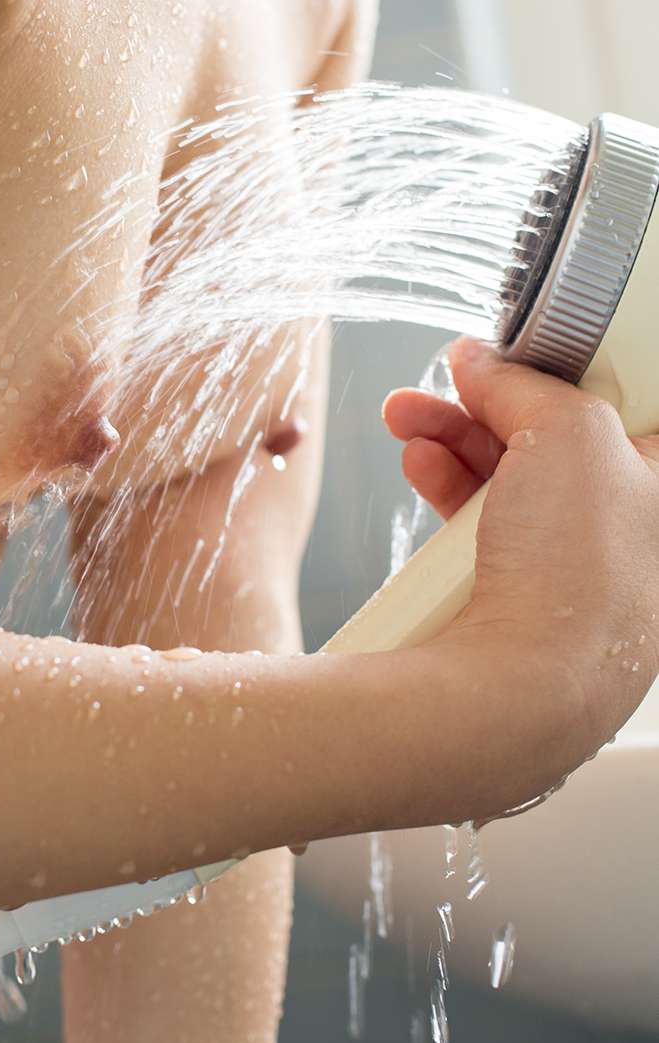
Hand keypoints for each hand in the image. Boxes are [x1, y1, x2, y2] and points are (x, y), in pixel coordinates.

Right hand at [383, 336, 658, 817]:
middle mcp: (631, 535)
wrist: (517, 689)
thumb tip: (483, 365)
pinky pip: (480, 526)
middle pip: (558, 440)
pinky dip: (445, 489)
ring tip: (410, 419)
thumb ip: (525, 383)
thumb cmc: (580, 578)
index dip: (575, 375)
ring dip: (453, 437)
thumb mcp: (569, 431)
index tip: (529, 353)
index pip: (627, 414)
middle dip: (493, 401)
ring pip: (511, 480)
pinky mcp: (517, 598)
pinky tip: (420, 466)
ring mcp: (573, 570)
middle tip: (455, 378)